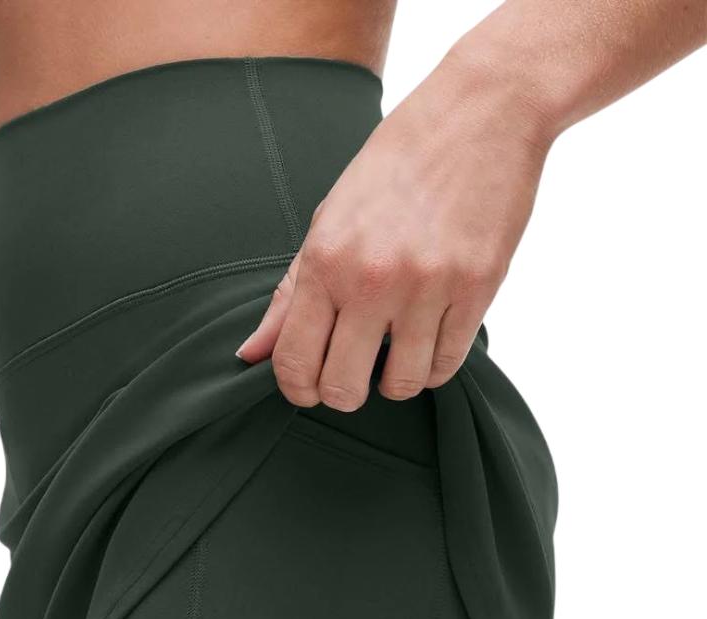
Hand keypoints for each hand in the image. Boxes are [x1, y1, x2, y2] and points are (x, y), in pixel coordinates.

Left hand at [236, 48, 554, 408]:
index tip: (306, 391)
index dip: (296, 390)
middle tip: (351, 377)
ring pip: (402, 384)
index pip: (293, 360)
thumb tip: (250, 355)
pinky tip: (428, 340)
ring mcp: (427, 286)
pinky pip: (447, 364)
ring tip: (395, 353)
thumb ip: (288, 295)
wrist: (480, 113)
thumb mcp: (328, 221)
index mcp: (325, 260)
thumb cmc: (395, 166)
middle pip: (343, 387)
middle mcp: (371, 278)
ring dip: (394, 381)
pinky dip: (434, 365)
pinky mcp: (477, 288)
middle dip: (341, 394)